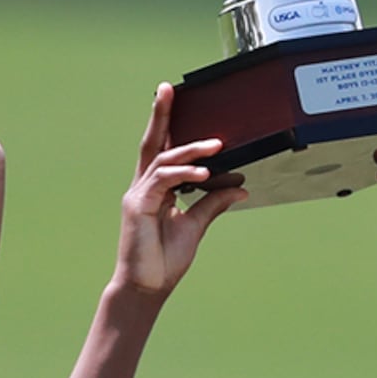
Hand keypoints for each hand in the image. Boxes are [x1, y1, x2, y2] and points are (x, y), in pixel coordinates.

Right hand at [112, 85, 243, 298]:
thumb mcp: (195, 227)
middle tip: (166, 89)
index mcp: (155, 190)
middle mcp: (143, 188)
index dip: (166, 125)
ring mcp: (138, 196)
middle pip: (151, 143)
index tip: (173, 99)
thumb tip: (239, 186)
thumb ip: (213, 203)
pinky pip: (162, 180)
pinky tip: (204, 174)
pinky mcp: (137, 206)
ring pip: (162, 160)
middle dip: (159, 115)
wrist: (146, 288)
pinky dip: (184, 174)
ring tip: (216, 145)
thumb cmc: (163, 261)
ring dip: (190, 149)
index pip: (162, 151)